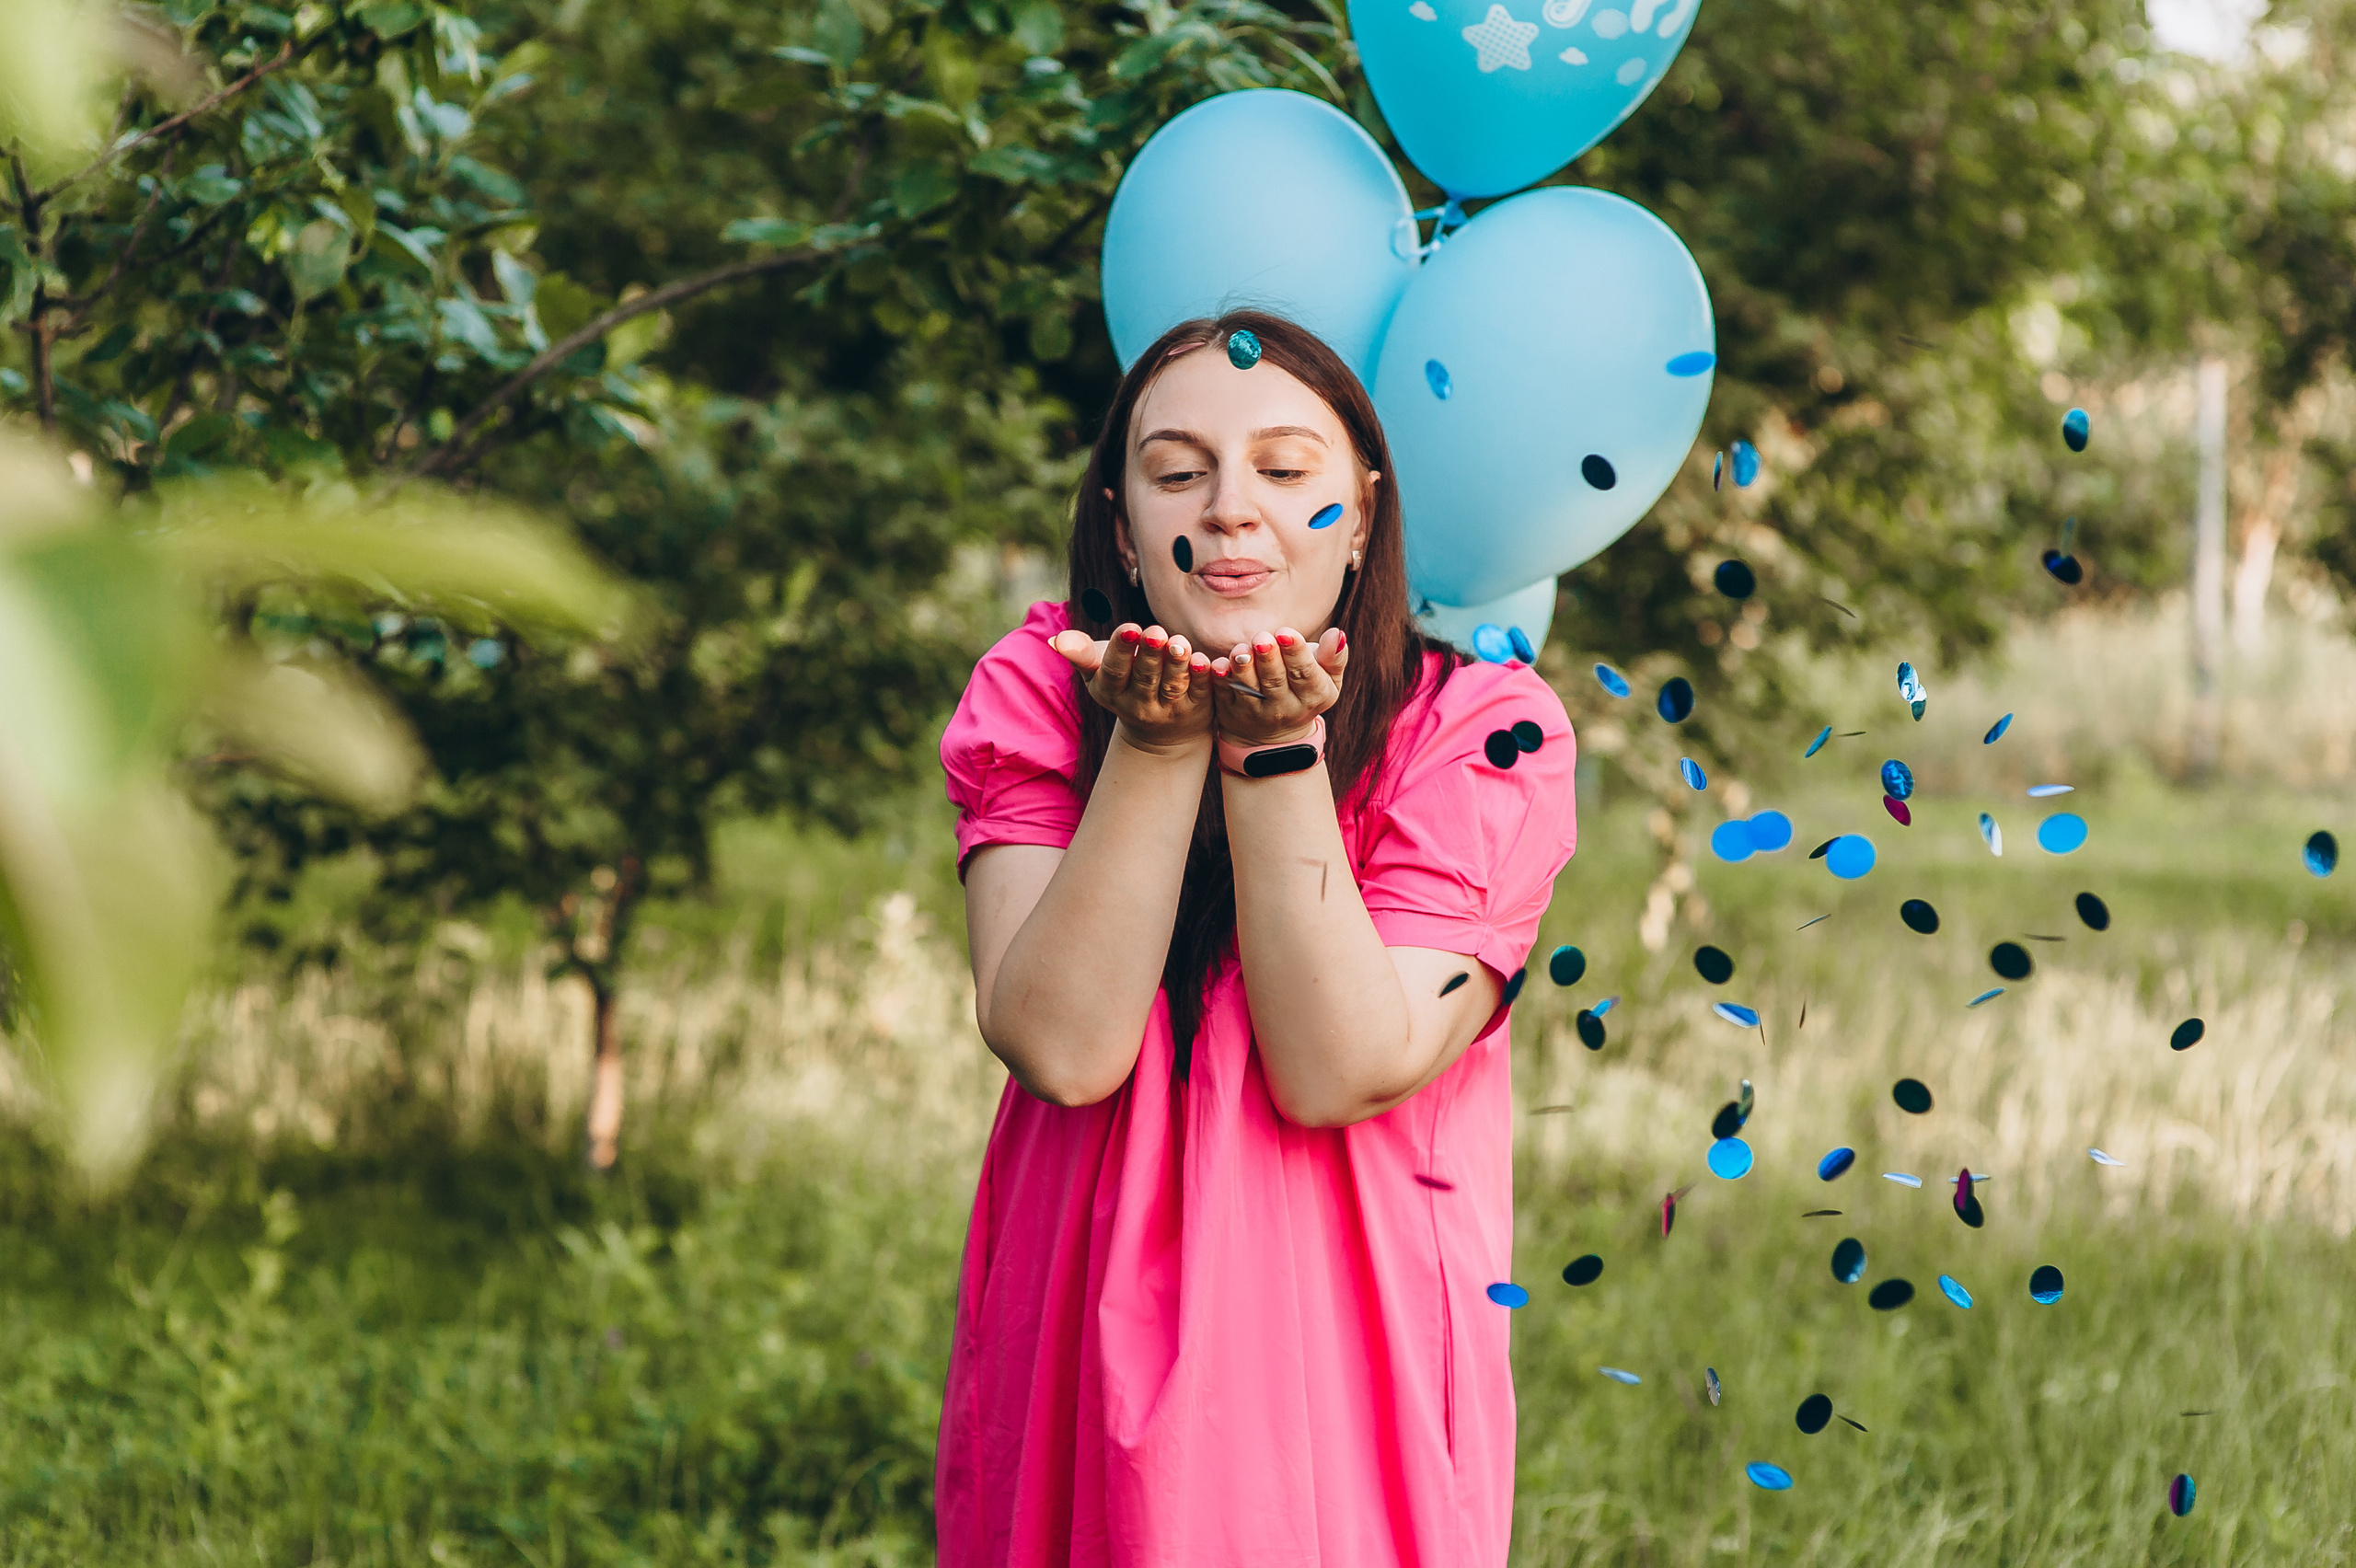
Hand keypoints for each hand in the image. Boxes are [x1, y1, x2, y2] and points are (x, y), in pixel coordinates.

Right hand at [1049, 623, 1212, 753]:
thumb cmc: (1123, 683)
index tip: (1129, 629)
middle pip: (1145, 678)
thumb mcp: (1098, 672)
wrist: (1158, 733)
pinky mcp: (1197, 710)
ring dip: (1177, 664)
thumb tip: (1056, 640)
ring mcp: (1169, 710)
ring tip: (1179, 643)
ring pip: (1173, 686)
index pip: (1114, 670)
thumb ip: (1081, 654)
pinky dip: (1203, 677)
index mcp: (1111, 691)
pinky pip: (1201, 693)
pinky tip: (1204, 660)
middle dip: (1150, 654)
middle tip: (1156, 631)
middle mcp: (1138, 705)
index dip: (1122, 650)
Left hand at [1212, 627, 1346, 745]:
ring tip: (1240, 651)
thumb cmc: (1304, 692)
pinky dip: (1220, 680)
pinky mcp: (1230, 712)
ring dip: (1243, 669)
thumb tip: (1337, 633)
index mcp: (1313, 696)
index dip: (1296, 653)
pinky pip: (1223, 695)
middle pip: (1275, 681)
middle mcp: (1284, 708)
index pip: (1305, 673)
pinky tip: (1217, 665)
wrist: (1274, 736)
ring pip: (1248, 690)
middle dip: (1268, 658)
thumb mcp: (1327, 680)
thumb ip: (1334, 657)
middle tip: (1261, 638)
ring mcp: (1255, 713)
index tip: (1285, 633)